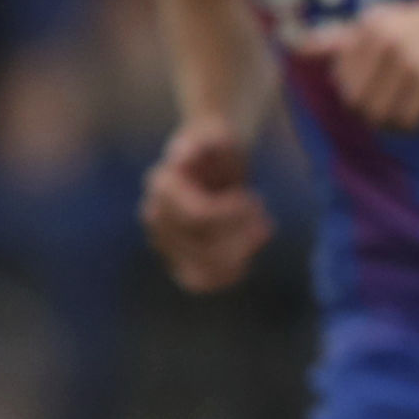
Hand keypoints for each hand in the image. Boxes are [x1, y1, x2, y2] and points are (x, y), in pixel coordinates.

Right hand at [139, 120, 272, 292]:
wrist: (213, 163)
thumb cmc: (219, 147)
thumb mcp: (218, 136)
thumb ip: (205, 141)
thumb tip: (182, 155)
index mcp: (162, 185)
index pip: (200, 216)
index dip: (235, 214)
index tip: (256, 199)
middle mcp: (156, 216)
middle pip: (204, 246)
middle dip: (243, 234)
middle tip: (262, 214)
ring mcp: (163, 240)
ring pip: (202, 269)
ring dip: (240, 256)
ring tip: (259, 232)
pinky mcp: (177, 258)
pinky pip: (198, 282)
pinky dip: (227, 276)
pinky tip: (246, 258)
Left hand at [293, 0, 418, 130]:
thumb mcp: (388, 21)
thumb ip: (344, 37)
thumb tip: (298, 48)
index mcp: (371, 25)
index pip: (342, 80)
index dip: (357, 93)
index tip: (380, 90)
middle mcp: (387, 41)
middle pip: (356, 101)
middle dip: (371, 112)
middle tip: (393, 107)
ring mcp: (410, 61)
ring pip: (379, 115)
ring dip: (391, 124)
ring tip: (406, 113)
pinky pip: (407, 121)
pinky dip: (410, 127)